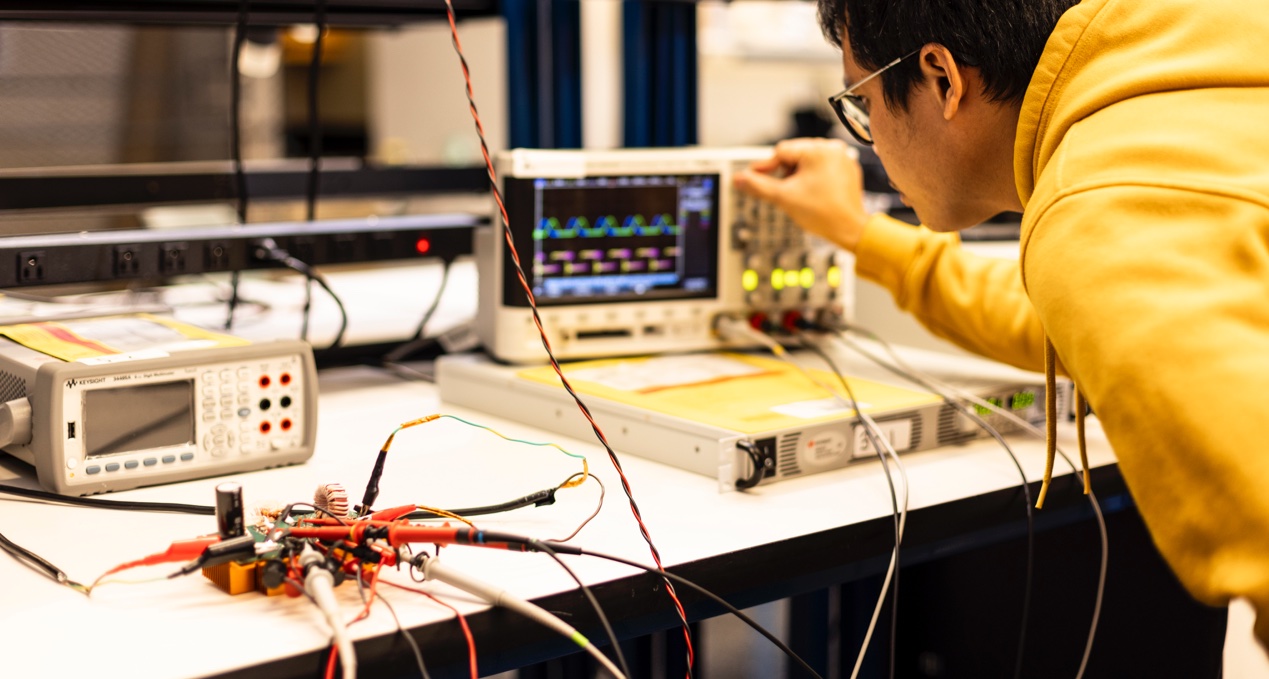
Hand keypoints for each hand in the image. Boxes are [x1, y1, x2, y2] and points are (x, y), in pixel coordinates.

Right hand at [732, 138, 870, 251]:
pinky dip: (813, 178)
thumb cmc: (823, 213)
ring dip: (798, 175)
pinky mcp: (847, 170)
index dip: (766, 166)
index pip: (781, 151)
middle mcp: (832, 149)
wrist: (850, 229)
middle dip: (785, 172)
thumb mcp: (784, 197)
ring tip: (798, 193)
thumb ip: (758, 185)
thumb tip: (739, 179)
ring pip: (808, 162)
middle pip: (795, 155)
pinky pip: (822, 168)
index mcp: (818, 150)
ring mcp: (842, 158)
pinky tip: (811, 193)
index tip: (754, 176)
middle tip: (781, 189)